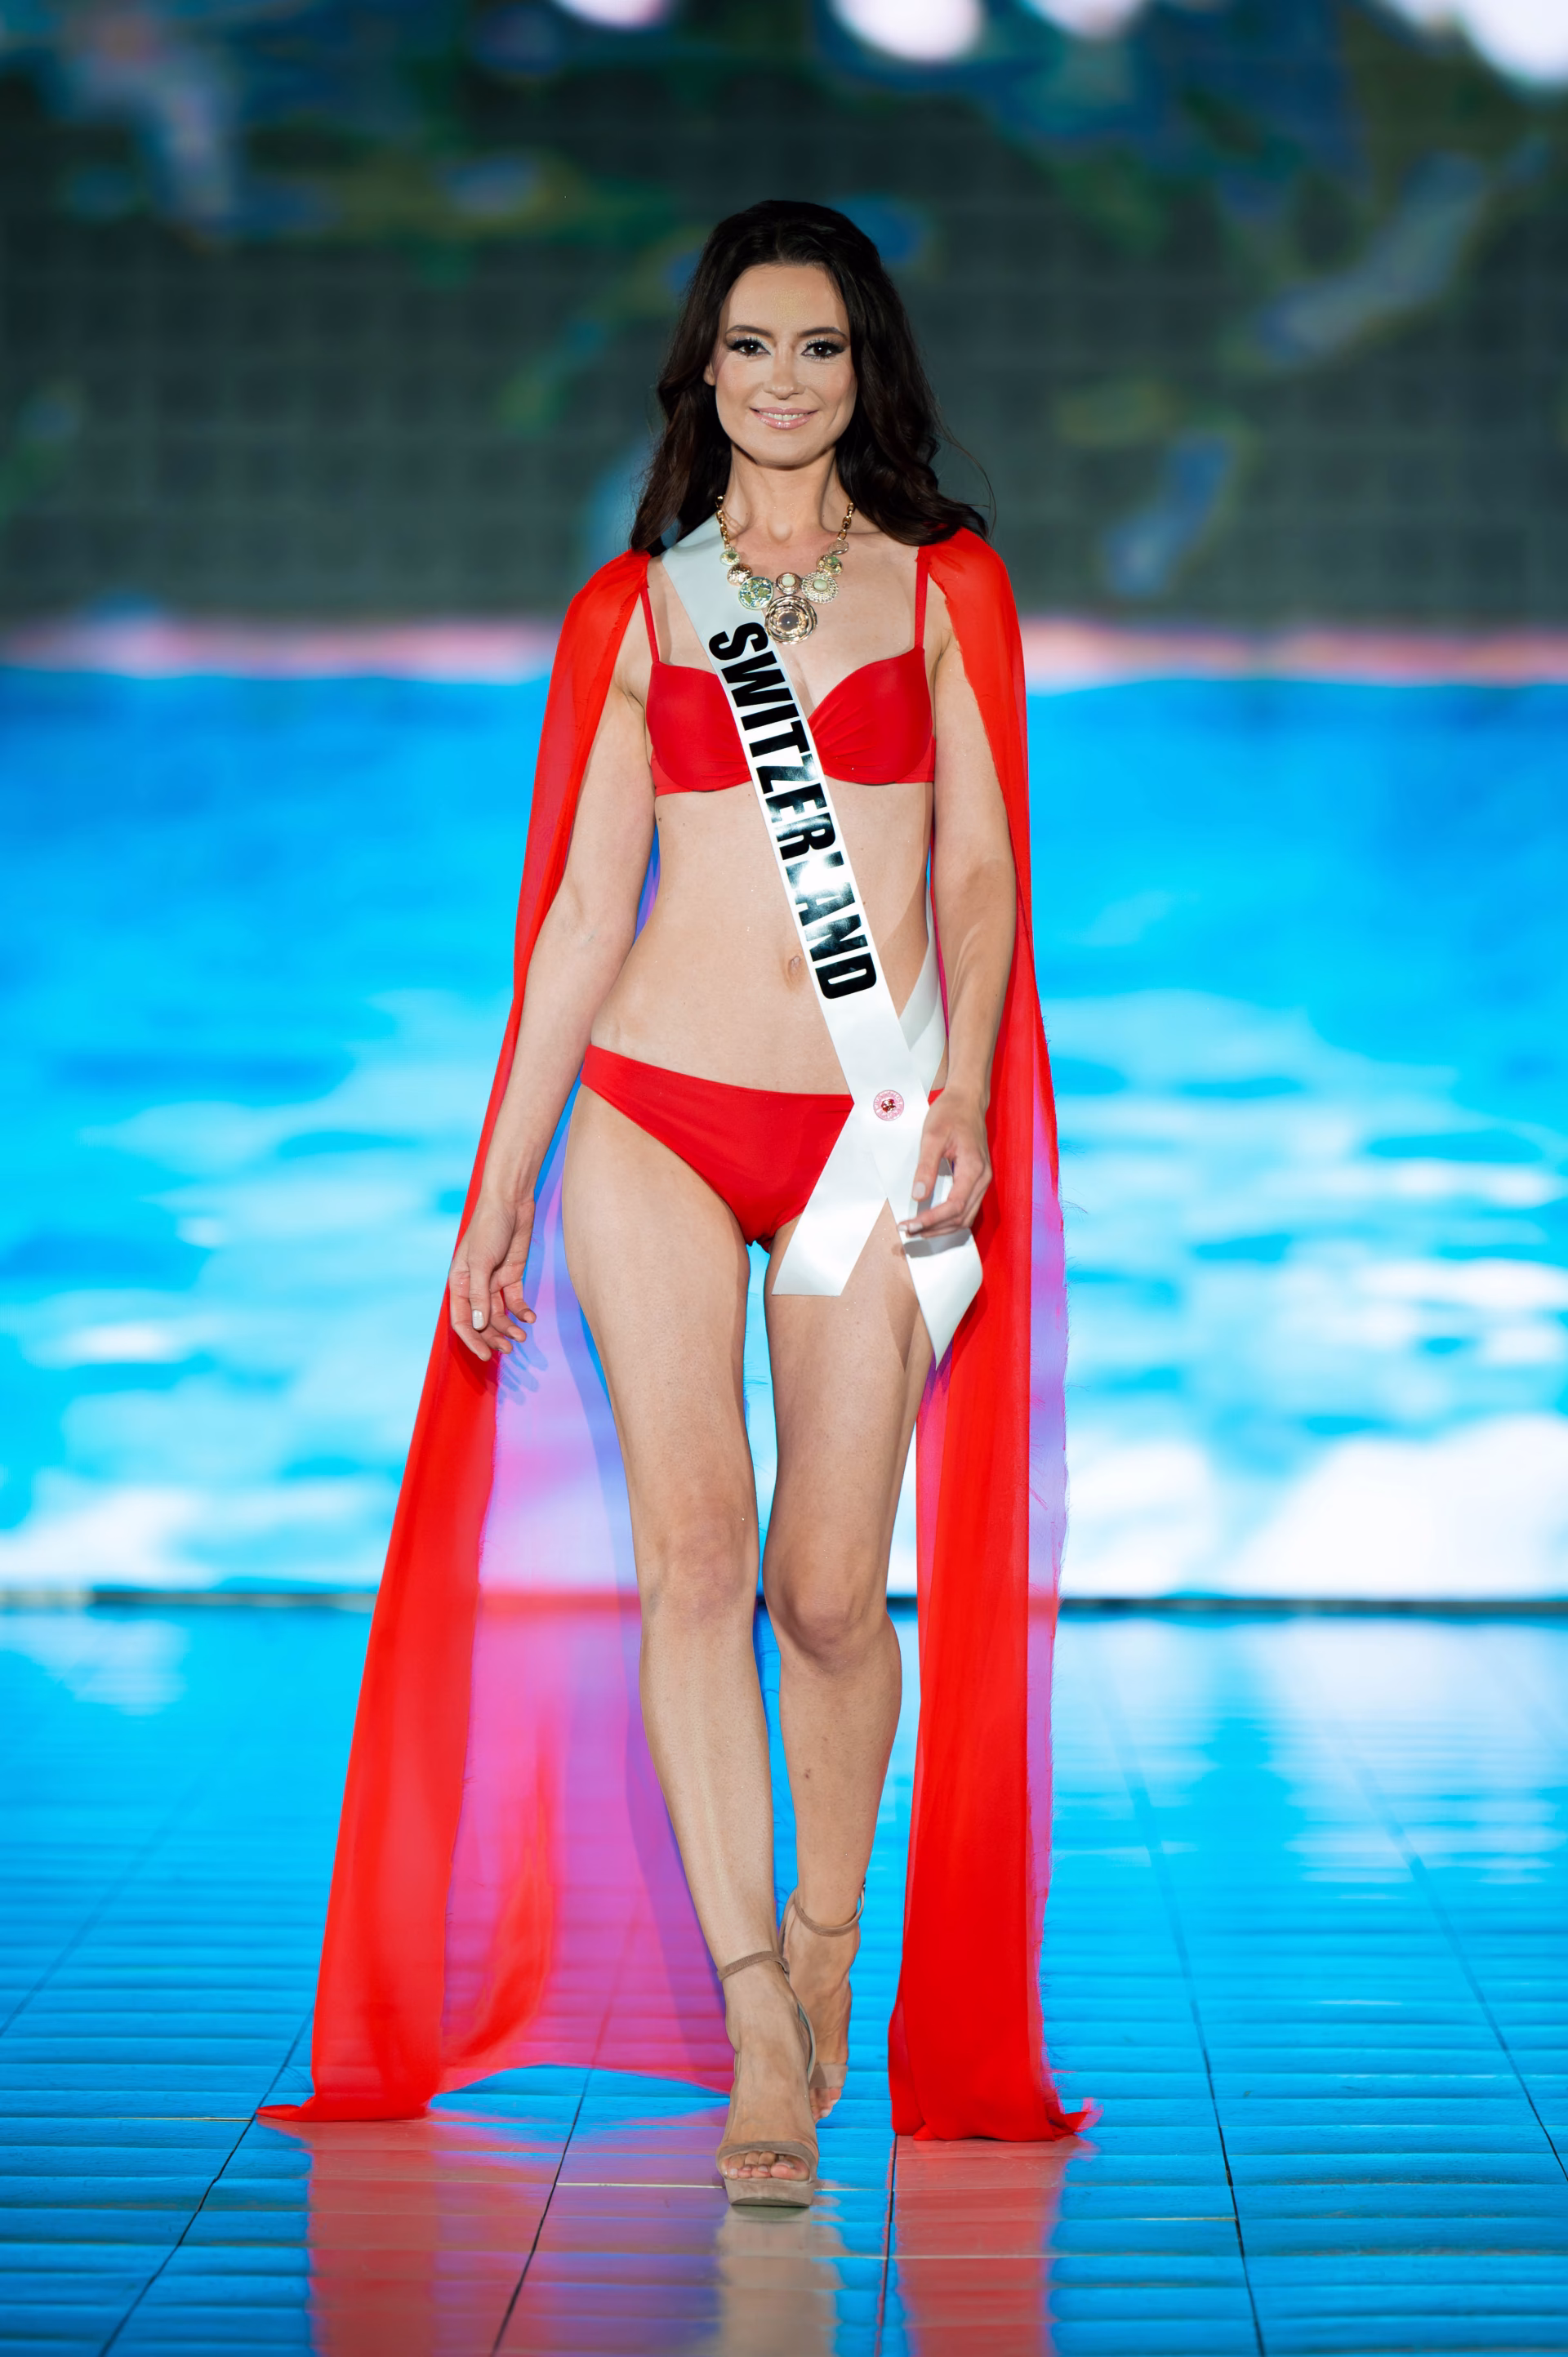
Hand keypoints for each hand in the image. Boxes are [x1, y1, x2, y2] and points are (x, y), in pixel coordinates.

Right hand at [449, 1191, 536, 1360]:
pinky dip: (522, 1312)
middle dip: (494, 1338)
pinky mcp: (511, 1277)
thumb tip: (478, 1324)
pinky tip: (530, 1318)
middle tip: (510, 1349)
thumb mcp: (481, 1262)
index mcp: (458, 1283)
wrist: (511, 1203)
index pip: (462, 1320)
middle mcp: (475, 1287)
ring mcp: (493, 1283)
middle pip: (482, 1322)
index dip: (473, 1340)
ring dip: (509, 1328)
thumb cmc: (488, 1228)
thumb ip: (479, 1294)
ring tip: (522, 1337)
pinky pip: (515, 1302)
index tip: (485, 1356)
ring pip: (500, 1315)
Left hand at [903, 1088, 990, 1239]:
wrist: (967, 1100)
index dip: (931, 1220)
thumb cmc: (951, 1113)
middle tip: (909, 1231)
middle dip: (935, 1229)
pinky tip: (933, 1219)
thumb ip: (926, 1167)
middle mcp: (983, 1178)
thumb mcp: (932, 1136)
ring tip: (918, 1229)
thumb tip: (919, 1195)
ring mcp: (983, 1180)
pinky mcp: (978, 1180)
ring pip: (966, 1217)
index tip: (910, 1225)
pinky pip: (967, 1208)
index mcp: (974, 1168)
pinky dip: (950, 1218)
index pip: (955, 1206)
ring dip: (942, 1228)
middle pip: (962, 1217)